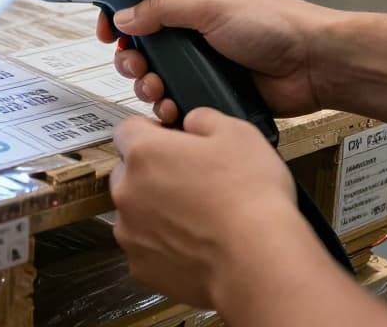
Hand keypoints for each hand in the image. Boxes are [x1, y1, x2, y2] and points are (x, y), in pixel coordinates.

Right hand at [96, 0, 339, 120]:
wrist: (315, 65)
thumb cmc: (277, 24)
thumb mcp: (212, 5)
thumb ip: (163, 8)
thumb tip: (126, 15)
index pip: (146, 3)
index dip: (123, 16)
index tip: (108, 31)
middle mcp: (196, 31)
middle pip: (145, 45)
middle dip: (133, 57)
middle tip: (136, 63)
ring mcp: (204, 63)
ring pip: (157, 76)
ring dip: (147, 83)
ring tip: (155, 87)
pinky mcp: (213, 92)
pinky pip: (178, 101)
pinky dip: (168, 106)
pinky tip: (171, 107)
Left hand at [109, 109, 302, 308]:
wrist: (258, 262)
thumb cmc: (250, 198)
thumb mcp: (238, 133)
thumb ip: (203, 119)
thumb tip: (192, 122)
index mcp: (144, 152)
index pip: (128, 129)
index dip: (153, 132)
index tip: (175, 142)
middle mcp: (127, 191)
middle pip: (128, 172)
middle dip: (153, 173)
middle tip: (192, 181)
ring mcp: (131, 233)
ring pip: (136, 213)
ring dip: (156, 211)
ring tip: (199, 218)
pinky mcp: (141, 268)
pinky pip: (146, 248)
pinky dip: (164, 246)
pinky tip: (197, 246)